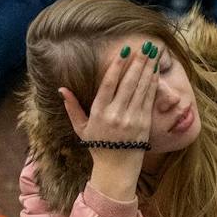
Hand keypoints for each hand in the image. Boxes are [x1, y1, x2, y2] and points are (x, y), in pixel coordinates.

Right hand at [61, 42, 159, 197]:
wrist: (116, 169)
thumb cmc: (97, 146)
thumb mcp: (80, 127)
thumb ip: (72, 107)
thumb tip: (61, 89)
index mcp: (99, 113)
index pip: (109, 85)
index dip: (117, 67)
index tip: (124, 52)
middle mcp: (116, 115)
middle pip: (128, 83)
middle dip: (137, 63)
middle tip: (144, 46)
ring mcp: (131, 119)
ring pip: (141, 89)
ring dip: (148, 69)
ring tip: (153, 53)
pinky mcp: (144, 124)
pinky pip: (148, 99)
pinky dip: (153, 84)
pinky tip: (155, 71)